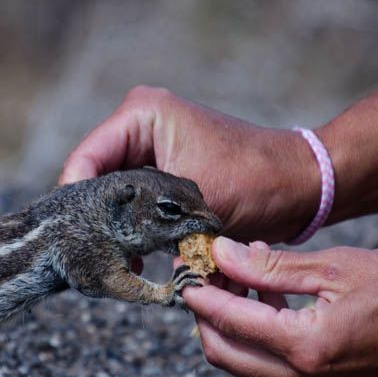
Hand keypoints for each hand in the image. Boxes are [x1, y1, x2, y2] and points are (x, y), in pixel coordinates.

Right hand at [59, 86, 318, 241]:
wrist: (301, 184)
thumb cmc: (256, 181)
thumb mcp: (192, 202)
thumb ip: (143, 223)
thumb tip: (106, 257)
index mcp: (142, 115)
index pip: (86, 160)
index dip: (77, 202)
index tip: (76, 242)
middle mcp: (139, 126)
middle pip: (95, 178)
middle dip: (97, 217)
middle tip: (94, 258)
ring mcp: (150, 147)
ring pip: (113, 193)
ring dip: (115, 226)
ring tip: (116, 261)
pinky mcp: (162, 170)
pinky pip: (134, 200)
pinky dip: (134, 226)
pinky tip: (138, 257)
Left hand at [182, 237, 377, 376]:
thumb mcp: (339, 266)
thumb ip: (272, 266)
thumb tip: (222, 253)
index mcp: (307, 348)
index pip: (227, 322)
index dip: (198, 292)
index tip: (186, 265)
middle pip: (223, 352)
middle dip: (205, 312)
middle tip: (208, 272)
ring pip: (246, 364)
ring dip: (232, 324)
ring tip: (242, 276)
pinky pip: (274, 371)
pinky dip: (260, 338)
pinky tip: (270, 301)